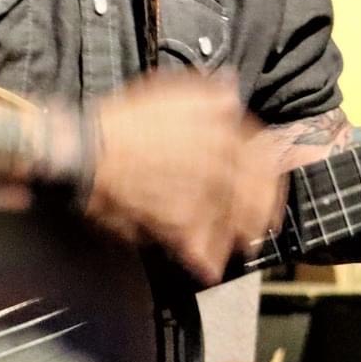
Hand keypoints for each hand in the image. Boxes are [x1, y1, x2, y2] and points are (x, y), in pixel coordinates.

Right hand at [80, 70, 287, 285]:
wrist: (86, 150)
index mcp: (218, 134)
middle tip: (265, 225)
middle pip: (252, 194)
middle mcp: (213, 167)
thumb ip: (208, 94)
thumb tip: (231, 94)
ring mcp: (193, 197)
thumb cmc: (125, 120)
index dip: (272, 171)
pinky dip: (202, 259)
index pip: (261, 156)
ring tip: (243, 247)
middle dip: (263, 211)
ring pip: (227, 223)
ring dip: (237, 237)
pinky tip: (209, 270)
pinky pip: (194, 244)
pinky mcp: (170, 222)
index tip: (274, 183)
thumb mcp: (170, 91)